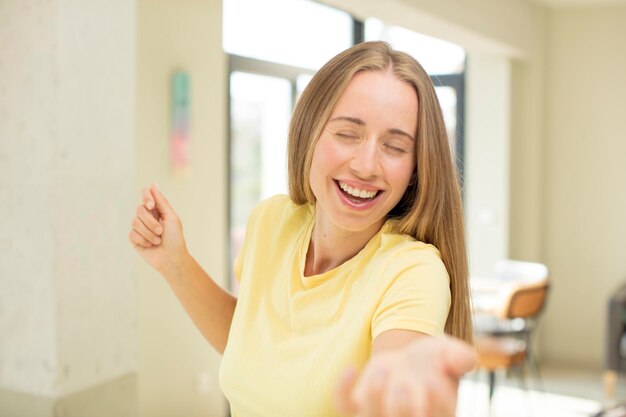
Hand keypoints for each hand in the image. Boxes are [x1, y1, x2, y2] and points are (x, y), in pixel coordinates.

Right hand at [128, 183, 188, 275]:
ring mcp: (139, 227)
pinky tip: (150, 245)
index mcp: (157, 210)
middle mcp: (147, 217)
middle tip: (161, 231)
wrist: (172, 258)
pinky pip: (132, 233)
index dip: (146, 198)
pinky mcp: (134, 238)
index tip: (152, 206)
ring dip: (149, 233)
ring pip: (135, 222)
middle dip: (151, 222)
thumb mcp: (171, 217)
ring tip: (158, 241)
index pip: (146, 195)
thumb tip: (153, 184)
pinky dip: (143, 240)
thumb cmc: (175, 238)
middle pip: (140, 209)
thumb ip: (161, 201)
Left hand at [335, 335, 476, 416]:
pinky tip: (351, 369)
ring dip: (376, 398)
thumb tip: (468, 359)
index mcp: (438, 414)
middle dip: (402, 408)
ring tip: (384, 369)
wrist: (406, 362)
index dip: (436, 404)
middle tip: (403, 384)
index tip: (432, 380)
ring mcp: (380, 416)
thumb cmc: (433, 362)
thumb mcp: (449, 354)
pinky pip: (345, 407)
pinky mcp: (357, 406)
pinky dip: (342, 390)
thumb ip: (458, 357)